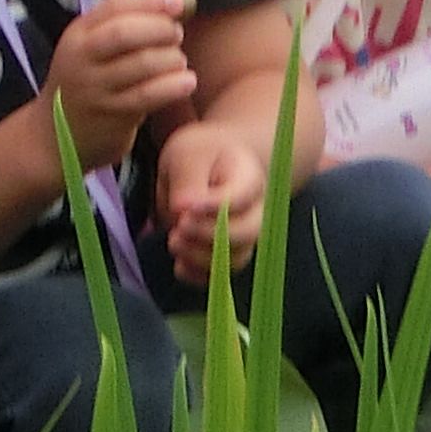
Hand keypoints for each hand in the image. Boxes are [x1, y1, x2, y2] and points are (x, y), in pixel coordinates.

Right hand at [41, 0, 197, 173]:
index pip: (115, 6)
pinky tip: (186, 82)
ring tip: (178, 61)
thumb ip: (128, 24)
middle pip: (124, 33)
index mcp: (79, 33)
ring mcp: (95, 88)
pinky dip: (173, 86)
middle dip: (159, 28)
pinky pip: (148, 96)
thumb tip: (177, 0)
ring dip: (170, 58)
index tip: (178, 0)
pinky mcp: (111, 115)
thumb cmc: (87, 84)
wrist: (56, 137)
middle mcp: (82, 58)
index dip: (150, 0)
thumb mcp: (94, 49)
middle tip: (176, 34)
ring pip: (141, 64)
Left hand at [155, 119, 267, 284]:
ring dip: (202, 258)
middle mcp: (257, 210)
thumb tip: (182, 210)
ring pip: (237, 259)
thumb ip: (187, 180)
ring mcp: (247, 236)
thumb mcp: (186, 154)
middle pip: (247, 232)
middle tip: (179, 227)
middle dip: (209, 235)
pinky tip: (180, 265)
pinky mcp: (230, 256)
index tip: (184, 207)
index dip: (214, 206)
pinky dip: (200, 277)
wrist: (210, 166)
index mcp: (249, 177)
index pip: (241, 196)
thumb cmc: (198, 156)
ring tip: (174, 242)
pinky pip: (223, 276)